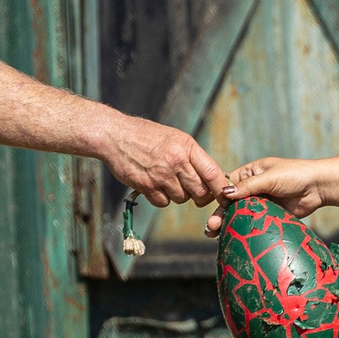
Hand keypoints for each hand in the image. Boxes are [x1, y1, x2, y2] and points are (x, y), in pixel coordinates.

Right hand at [98, 114, 225, 206]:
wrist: (114, 135)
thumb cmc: (145, 135)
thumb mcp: (174, 137)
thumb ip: (191, 156)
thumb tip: (210, 177)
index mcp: (186, 146)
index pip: (213, 173)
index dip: (221, 188)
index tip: (224, 195)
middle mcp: (176, 161)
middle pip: (200, 192)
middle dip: (200, 196)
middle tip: (194, 192)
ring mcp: (161, 175)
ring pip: (182, 199)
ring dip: (177, 195)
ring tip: (166, 179)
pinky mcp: (146, 186)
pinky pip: (163, 202)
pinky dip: (160, 198)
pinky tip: (153, 184)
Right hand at [203, 158, 324, 234]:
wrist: (318, 187)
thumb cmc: (294, 175)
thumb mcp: (269, 178)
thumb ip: (248, 187)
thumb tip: (225, 193)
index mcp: (251, 172)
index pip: (229, 183)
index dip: (219, 195)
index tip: (213, 207)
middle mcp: (253, 187)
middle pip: (232, 202)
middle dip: (220, 214)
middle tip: (211, 227)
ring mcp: (261, 201)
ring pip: (240, 213)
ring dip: (229, 223)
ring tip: (215, 234)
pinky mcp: (269, 214)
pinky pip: (253, 222)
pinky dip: (243, 228)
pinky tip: (233, 236)